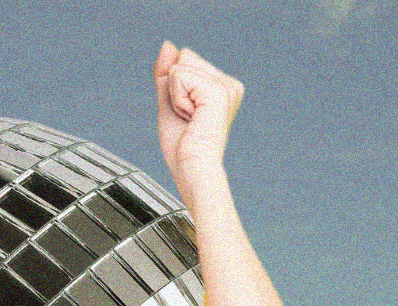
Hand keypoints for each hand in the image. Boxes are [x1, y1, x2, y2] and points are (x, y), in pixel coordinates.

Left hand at [153, 41, 244, 194]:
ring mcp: (226, 87)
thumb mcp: (169, 101)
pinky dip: (176, 98)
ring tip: (190, 119)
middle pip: (184, 57)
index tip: (187, 115)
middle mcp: (230, 84)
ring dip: (175, 95)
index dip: (175, 87)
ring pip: (181, 66)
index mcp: (223, 86)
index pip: (185, 60)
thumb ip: (167, 73)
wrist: (192, 169)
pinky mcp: (218, 91)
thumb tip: (168, 45)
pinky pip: (179, 76)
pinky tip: (191, 117)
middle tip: (188, 118)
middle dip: (175, 88)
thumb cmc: (183, 147)